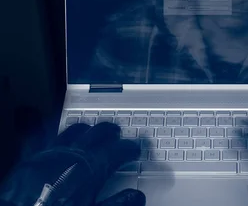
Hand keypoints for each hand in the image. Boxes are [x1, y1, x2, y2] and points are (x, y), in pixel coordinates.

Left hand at [0, 122, 144, 205]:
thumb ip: (118, 203)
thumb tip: (136, 196)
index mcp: (91, 167)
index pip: (119, 150)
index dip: (129, 148)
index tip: (134, 150)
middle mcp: (73, 154)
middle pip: (98, 133)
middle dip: (110, 132)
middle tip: (116, 134)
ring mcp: (51, 153)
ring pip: (73, 130)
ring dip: (85, 129)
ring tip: (90, 130)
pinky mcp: (31, 157)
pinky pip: (43, 136)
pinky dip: (50, 132)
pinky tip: (49, 130)